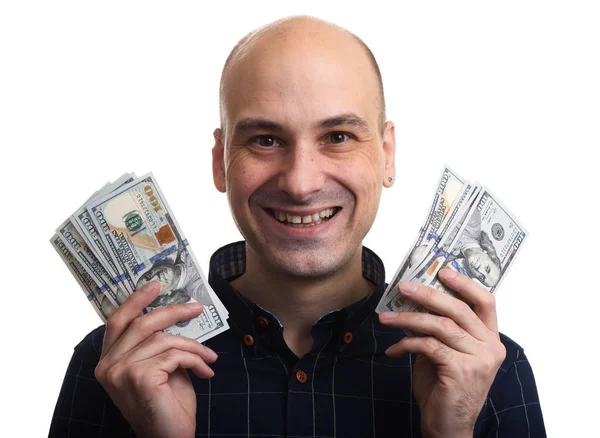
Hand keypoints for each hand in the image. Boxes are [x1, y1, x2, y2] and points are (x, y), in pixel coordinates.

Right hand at [95, 281, 217, 437]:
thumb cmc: (167, 405)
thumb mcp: (160, 367)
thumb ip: (158, 344)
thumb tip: (177, 313)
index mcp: (108, 361)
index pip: (117, 321)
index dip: (135, 300)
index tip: (155, 286)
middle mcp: (108, 366)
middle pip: (142, 323)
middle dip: (173, 312)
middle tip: (197, 308)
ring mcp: (121, 371)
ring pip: (164, 340)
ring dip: (194, 347)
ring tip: (209, 358)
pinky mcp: (139, 377)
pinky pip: (174, 355)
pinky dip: (196, 360)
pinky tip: (206, 372)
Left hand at [379, 268, 505, 437]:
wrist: (448, 426)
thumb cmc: (445, 389)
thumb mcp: (444, 353)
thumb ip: (439, 330)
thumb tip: (415, 303)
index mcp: (490, 339)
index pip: (486, 302)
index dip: (465, 284)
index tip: (443, 271)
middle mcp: (490, 347)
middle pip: (458, 309)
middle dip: (426, 295)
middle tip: (402, 288)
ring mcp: (479, 359)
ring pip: (439, 325)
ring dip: (407, 319)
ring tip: (386, 319)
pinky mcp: (461, 370)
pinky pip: (428, 345)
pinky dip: (406, 344)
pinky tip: (393, 349)